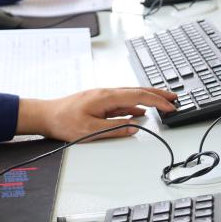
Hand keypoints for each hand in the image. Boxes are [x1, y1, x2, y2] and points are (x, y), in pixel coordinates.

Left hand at [16, 88, 176, 141]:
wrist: (45, 115)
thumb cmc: (63, 121)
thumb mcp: (91, 131)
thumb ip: (115, 129)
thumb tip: (134, 126)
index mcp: (106, 97)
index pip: (138, 96)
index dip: (157, 101)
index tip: (171, 106)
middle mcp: (105, 93)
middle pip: (137, 90)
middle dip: (157, 94)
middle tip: (174, 97)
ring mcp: (102, 96)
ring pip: (131, 94)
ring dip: (148, 97)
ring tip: (163, 102)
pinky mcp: (98, 101)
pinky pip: (122, 100)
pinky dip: (135, 103)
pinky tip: (140, 110)